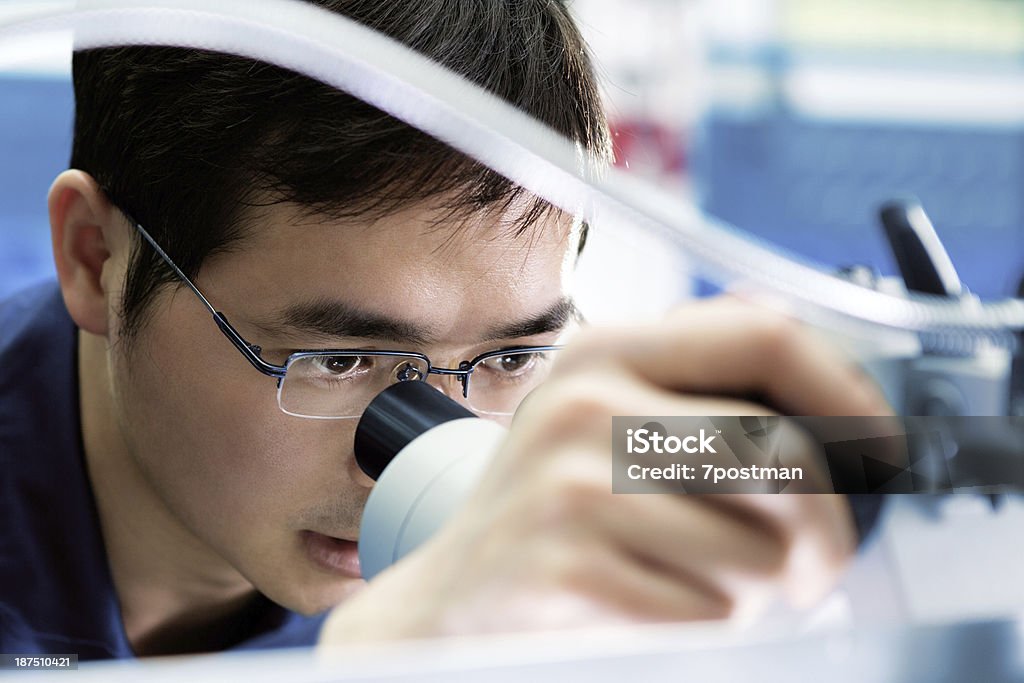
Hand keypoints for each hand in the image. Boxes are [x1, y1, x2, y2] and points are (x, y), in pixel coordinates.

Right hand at [318, 298, 891, 642]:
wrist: (454, 599)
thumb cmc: (549, 509)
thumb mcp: (603, 417)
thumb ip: (693, 380)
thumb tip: (823, 369)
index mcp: (605, 352)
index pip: (766, 334)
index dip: (847, 390)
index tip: (877, 444)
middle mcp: (587, 406)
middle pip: (787, 457)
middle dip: (828, 531)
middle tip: (812, 563)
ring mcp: (572, 488)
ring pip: (762, 552)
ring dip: (759, 590)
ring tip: (706, 580)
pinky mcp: (569, 570)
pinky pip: (710, 612)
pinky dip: (708, 625)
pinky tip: (661, 607)